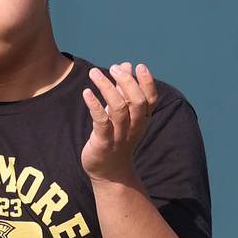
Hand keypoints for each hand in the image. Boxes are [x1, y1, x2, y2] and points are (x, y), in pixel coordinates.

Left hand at [81, 62, 157, 183]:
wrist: (109, 172)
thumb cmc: (116, 137)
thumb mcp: (122, 113)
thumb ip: (123, 90)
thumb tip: (126, 65)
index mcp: (142, 119)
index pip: (150, 99)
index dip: (147, 82)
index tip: (140, 66)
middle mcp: (134, 127)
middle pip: (136, 101)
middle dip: (126, 82)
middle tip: (113, 68)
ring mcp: (119, 135)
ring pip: (119, 109)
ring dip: (107, 88)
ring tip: (94, 73)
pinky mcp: (103, 142)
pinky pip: (101, 122)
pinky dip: (94, 105)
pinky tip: (87, 93)